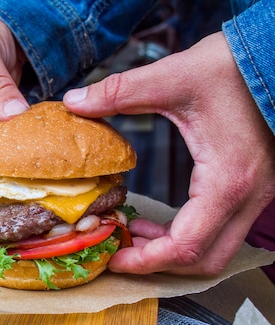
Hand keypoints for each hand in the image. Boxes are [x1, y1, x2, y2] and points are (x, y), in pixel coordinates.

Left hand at [65, 32, 274, 274]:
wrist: (274, 55)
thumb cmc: (232, 68)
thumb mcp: (171, 77)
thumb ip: (119, 92)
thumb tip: (74, 101)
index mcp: (226, 181)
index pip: (185, 248)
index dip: (145, 261)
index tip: (112, 258)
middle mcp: (246, 198)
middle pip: (204, 262)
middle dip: (157, 265)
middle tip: (119, 252)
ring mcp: (253, 197)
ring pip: (215, 251)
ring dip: (171, 253)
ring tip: (132, 235)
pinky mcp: (250, 190)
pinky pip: (219, 232)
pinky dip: (186, 238)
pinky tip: (157, 223)